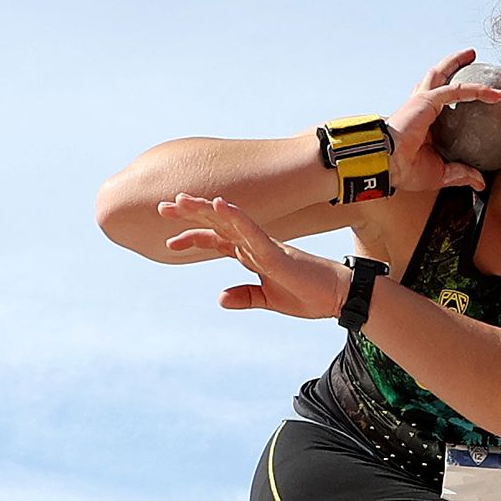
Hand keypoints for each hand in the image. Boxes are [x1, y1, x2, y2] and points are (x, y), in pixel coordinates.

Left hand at [159, 194, 349, 317]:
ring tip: (181, 200)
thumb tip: (220, 298)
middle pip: (217, 225)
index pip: (217, 240)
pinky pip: (252, 230)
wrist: (338, 298)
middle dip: (190, 215)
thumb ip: (245, 296)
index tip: (169, 242)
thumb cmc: (309, 296)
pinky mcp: (276, 251)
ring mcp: (265, 245)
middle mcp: (255, 244)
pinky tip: (220, 205)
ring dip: (205, 209)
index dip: (193, 237)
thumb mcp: (269, 299)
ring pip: (229, 221)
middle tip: (162, 207)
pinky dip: (235, 217)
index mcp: (253, 255)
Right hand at [386, 48, 500, 194]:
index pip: (438, 104)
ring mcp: (423, 101)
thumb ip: (461, 173)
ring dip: (456, 62)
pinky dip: (476, 90)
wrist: (388, 163)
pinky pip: (457, 90)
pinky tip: (495, 93)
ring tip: (471, 54)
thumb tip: (480, 182)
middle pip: (436, 79)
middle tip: (467, 60)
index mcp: (422, 123)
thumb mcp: (440, 174)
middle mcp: (421, 107)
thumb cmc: (406, 170)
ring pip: (443, 75)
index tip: (467, 99)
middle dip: (450, 66)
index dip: (451, 98)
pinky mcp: (427, 100)